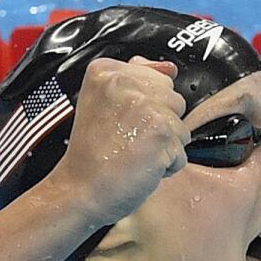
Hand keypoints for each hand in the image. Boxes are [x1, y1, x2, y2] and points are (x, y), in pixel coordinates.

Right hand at [50, 55, 190, 224]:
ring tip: (134, 154)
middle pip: (174, 100)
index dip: (149, 108)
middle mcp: (124, 82)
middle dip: (160, 126)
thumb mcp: (103, 105)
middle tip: (128, 141)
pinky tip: (141, 167)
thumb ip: (137, 80)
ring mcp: (144, 106)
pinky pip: (181, 152)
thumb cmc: (90, 157)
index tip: (124, 123)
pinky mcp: (160, 133)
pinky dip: (167, 167)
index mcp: (106, 71)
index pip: (158, 79)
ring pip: (181, 127)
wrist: (78, 191)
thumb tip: (169, 69)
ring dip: (165, 148)